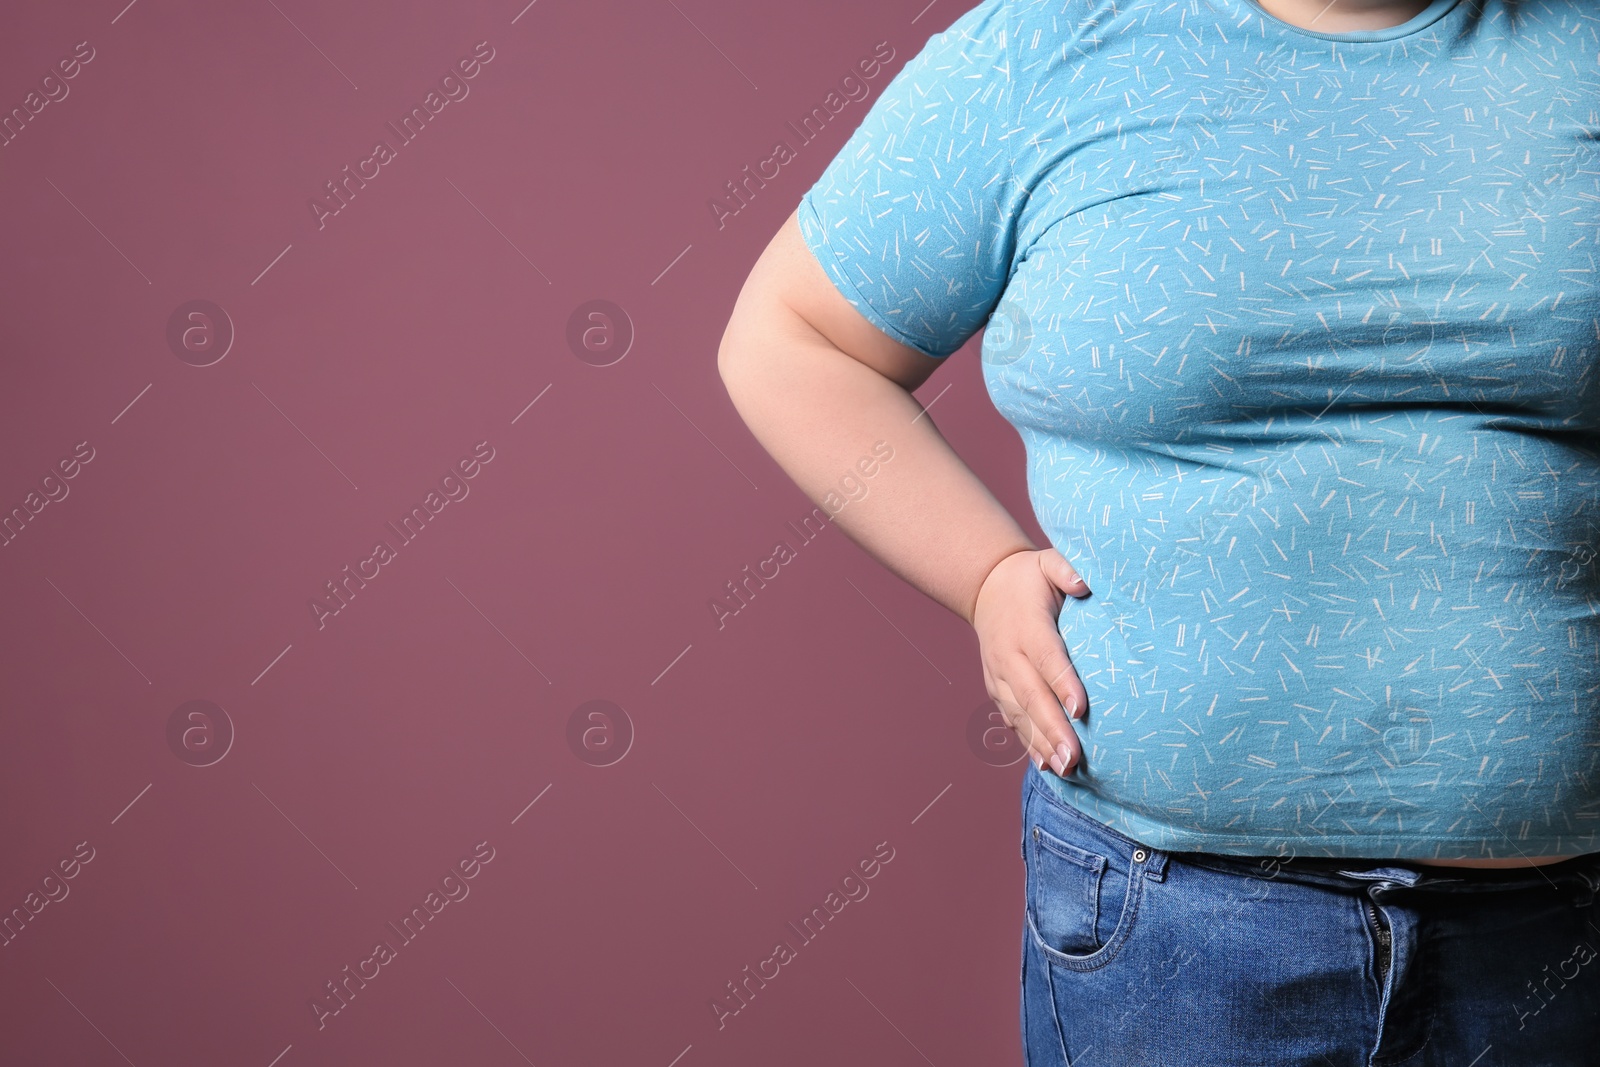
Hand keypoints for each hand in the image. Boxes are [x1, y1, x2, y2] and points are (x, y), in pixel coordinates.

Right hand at [971, 547, 1090, 775]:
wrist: (985, 587)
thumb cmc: (1028, 577)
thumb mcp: (1046, 562)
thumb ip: (1065, 569)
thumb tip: (1083, 583)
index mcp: (1027, 626)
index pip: (1047, 657)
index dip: (1063, 683)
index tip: (1081, 709)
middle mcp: (1009, 655)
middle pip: (1033, 696)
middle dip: (1054, 729)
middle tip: (1075, 759)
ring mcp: (1000, 675)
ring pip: (1021, 714)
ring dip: (1042, 743)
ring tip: (1065, 770)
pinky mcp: (997, 688)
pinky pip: (1013, 719)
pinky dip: (1029, 743)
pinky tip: (1047, 765)